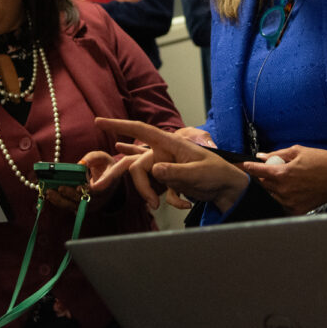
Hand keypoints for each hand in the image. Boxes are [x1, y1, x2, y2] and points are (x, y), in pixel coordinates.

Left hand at [43, 150, 118, 212]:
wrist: (109, 178)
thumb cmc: (104, 165)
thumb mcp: (101, 157)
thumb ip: (92, 158)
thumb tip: (80, 164)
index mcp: (109, 182)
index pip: (101, 189)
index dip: (89, 190)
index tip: (78, 187)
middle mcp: (103, 196)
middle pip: (86, 200)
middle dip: (71, 195)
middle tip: (59, 188)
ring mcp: (95, 203)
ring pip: (78, 206)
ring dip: (62, 201)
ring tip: (49, 193)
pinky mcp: (86, 207)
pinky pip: (73, 207)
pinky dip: (62, 203)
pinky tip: (51, 197)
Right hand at [95, 118, 249, 211]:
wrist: (228, 189)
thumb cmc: (217, 173)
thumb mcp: (198, 173)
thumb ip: (175, 172)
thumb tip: (154, 170)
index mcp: (170, 143)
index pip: (141, 130)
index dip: (119, 125)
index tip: (99, 121)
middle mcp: (163, 153)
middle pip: (137, 166)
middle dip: (139, 186)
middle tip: (137, 200)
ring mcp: (165, 167)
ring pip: (145, 180)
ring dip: (152, 195)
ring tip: (166, 206)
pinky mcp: (169, 181)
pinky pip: (159, 191)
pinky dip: (171, 200)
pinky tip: (186, 204)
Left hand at [242, 146, 326, 213]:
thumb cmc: (323, 162)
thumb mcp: (299, 151)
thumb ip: (278, 154)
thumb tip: (262, 156)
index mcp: (283, 173)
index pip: (257, 171)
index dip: (248, 167)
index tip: (244, 165)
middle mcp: (284, 190)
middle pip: (262, 184)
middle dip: (263, 176)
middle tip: (270, 170)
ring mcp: (290, 202)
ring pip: (271, 194)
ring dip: (273, 187)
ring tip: (287, 179)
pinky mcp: (297, 210)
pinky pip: (282, 203)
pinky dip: (283, 197)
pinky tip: (292, 189)